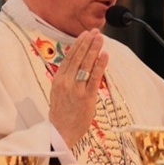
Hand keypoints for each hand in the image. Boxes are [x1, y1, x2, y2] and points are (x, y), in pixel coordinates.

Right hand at [49, 29, 108, 147]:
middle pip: (78, 58)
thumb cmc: (61, 113)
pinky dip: (100, 65)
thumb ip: (65, 78)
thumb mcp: (58, 92)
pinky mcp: (87, 97)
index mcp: (58, 80)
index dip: (78, 44)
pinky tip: (105, 55)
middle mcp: (66, 82)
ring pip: (86, 65)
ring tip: (101, 38)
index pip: (69, 57)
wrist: (60, 133)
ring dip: (94, 49)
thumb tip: (74, 64)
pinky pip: (94, 78)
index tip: (85, 34)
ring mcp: (76, 89)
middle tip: (95, 31)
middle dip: (87, 43)